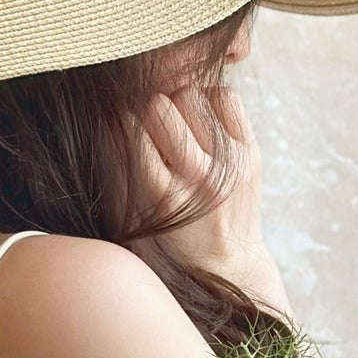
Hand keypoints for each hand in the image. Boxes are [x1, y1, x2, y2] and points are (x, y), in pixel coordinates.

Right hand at [130, 81, 290, 320]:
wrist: (228, 263)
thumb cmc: (172, 240)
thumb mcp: (135, 215)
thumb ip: (118, 170)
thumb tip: (106, 117)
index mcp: (164, 196)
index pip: (130, 132)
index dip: (121, 124)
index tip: (124, 129)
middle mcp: (200, 177)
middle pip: (159, 106)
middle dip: (148, 112)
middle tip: (152, 128)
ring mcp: (231, 162)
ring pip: (191, 94)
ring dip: (178, 104)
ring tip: (179, 126)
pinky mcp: (251, 151)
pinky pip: (224, 96)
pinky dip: (209, 102)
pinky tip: (202, 123)